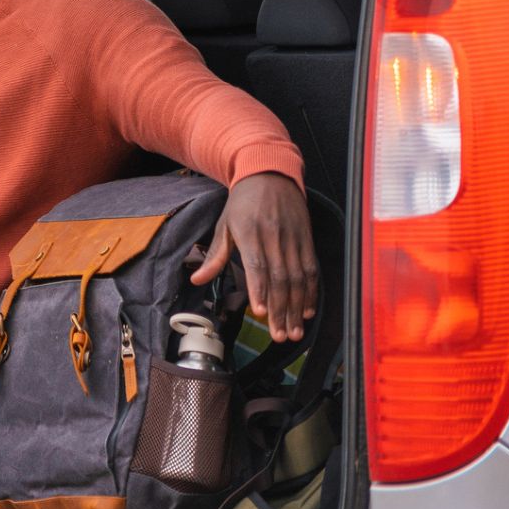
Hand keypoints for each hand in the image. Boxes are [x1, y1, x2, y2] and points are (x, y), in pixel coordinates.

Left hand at [192, 173, 317, 341]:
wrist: (270, 174)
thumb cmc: (243, 202)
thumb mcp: (224, 224)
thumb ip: (215, 255)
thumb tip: (196, 279)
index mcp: (249, 232)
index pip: (256, 264)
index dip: (260, 289)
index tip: (260, 312)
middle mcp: (274, 236)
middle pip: (279, 278)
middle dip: (280, 309)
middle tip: (279, 335)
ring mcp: (293, 238)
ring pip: (297, 278)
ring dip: (297, 307)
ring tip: (293, 330)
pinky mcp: (306, 239)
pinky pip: (311, 269)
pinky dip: (311, 292)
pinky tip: (307, 310)